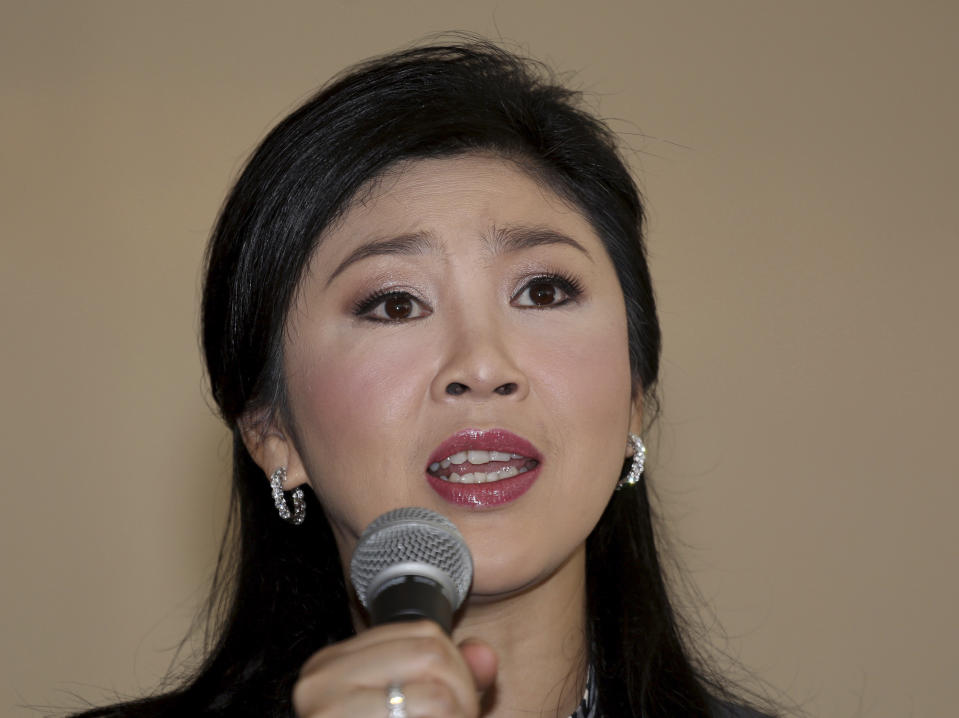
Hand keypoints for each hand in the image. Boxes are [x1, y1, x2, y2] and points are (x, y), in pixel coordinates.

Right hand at [293, 620, 497, 716]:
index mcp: (332, 664)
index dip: (457, 668)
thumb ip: (453, 680)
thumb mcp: (412, 710)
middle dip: (462, 695)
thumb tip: (485, 656)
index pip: (423, 634)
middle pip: (432, 656)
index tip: (458, 703)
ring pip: (436, 696)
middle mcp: (319, 683)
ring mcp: (327, 714)